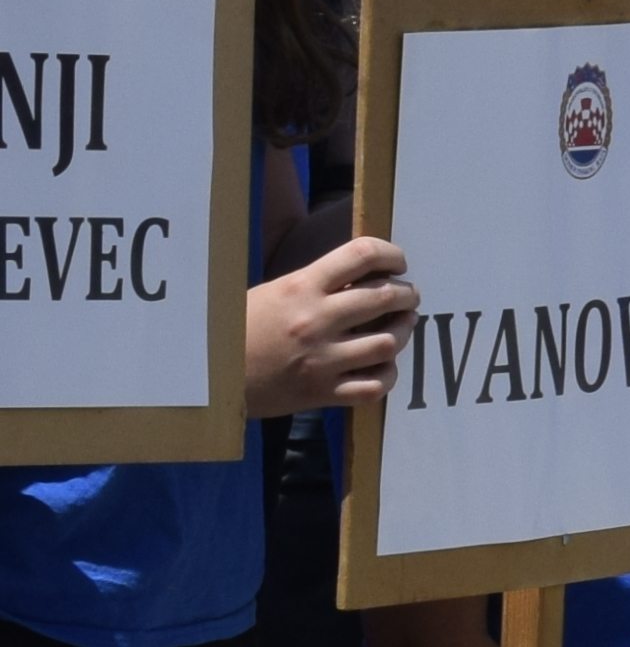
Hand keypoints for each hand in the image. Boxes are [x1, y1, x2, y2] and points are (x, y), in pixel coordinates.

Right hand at [248, 235, 415, 414]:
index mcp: (300, 288)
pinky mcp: (321, 392)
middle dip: (406, 294)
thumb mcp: (270, 293)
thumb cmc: (235, 330)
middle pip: (387, 297)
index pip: (362, 255)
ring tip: (400, 326)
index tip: (398, 263)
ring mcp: (322, 359)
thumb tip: (361, 276)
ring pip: (389, 342)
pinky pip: (375, 385)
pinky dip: (387, 375)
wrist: (206, 376)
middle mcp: (316, 320)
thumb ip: (313, 285)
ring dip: (402, 332)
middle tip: (407, 297)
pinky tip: (382, 366)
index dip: (391, 254)